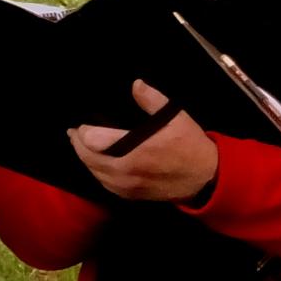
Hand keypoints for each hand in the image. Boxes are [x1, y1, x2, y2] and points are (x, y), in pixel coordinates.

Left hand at [68, 81, 218, 201]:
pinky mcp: (130, 195)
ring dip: (85, 159)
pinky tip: (97, 164)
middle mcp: (124, 171)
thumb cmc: (190, 145)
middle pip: (88, 158)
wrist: (205, 178)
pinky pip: (104, 184)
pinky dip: (96, 172)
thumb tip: (135, 84)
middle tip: (74, 133)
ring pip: (94, 172)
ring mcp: (126, 186)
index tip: (81, 124)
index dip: (83, 131)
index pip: (93, 140)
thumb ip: (152, 100)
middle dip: (78, 144)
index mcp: (133, 150)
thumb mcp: (175, 117)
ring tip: (82, 146)